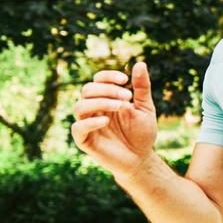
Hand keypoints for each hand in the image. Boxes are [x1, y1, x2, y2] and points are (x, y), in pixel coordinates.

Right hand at [71, 62, 157, 178]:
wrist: (142, 158)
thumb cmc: (142, 133)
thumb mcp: (145, 108)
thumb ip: (141, 87)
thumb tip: (140, 63)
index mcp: (105, 99)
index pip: (97, 80)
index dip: (108, 76)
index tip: (125, 80)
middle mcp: (93, 110)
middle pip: (87, 90)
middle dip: (107, 89)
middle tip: (127, 96)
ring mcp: (88, 125)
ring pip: (79, 106)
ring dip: (100, 102)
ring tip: (121, 106)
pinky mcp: (85, 141)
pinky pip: (78, 128)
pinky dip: (90, 122)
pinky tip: (106, 121)